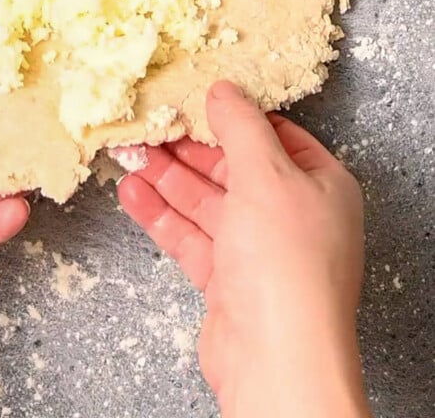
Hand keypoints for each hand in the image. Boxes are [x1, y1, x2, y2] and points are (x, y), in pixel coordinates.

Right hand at [118, 81, 370, 417]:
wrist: (276, 359)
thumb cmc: (286, 264)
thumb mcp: (265, 174)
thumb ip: (240, 126)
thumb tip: (223, 90)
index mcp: (320, 184)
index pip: (275, 135)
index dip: (234, 116)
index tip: (196, 96)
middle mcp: (292, 215)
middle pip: (233, 168)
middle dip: (188, 148)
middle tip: (149, 124)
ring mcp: (259, 250)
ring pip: (206, 202)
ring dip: (166, 179)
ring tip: (128, 154)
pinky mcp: (228, 279)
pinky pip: (191, 236)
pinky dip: (161, 215)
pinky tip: (133, 193)